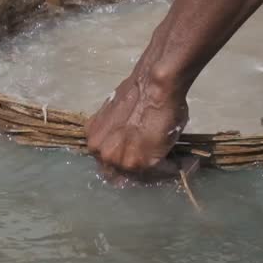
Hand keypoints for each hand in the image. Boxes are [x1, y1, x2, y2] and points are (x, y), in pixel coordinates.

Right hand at [85, 69, 197, 184]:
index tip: (170, 166)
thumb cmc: (168, 112)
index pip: (147, 177)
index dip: (160, 173)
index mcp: (133, 164)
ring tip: (133, 146)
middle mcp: (112, 158)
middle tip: (148, 158)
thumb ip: (156, 159)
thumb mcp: (169, 144)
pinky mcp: (92, 127)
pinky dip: (110, 140)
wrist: (154, 85)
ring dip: (120, 156)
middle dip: (137, 169)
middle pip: (123, 173)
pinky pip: (100, 142)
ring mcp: (98, 143)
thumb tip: (158, 162)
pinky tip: (121, 134)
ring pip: (108, 160)